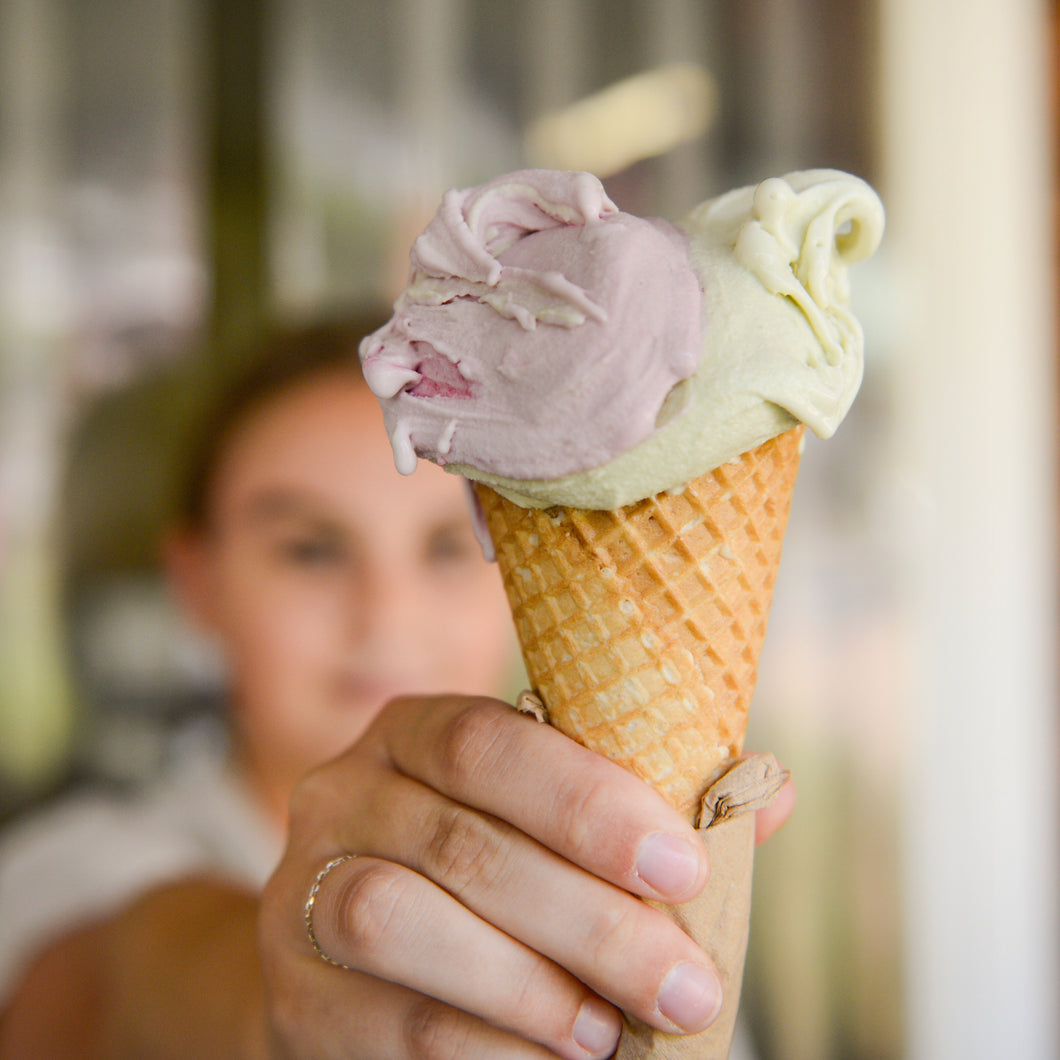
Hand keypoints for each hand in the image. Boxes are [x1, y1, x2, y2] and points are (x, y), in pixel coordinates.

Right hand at [260, 695, 734, 1058]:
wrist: (359, 959)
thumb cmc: (485, 874)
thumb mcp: (548, 823)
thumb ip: (642, 810)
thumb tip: (772, 793)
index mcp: (414, 730)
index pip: (489, 742)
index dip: (587, 802)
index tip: (683, 869)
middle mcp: (344, 792)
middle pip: (462, 846)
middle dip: (589, 922)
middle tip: (686, 986)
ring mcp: (302, 887)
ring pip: (402, 923)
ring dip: (526, 985)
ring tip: (609, 1035)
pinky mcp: (292, 988)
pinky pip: (387, 1021)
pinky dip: (483, 1050)